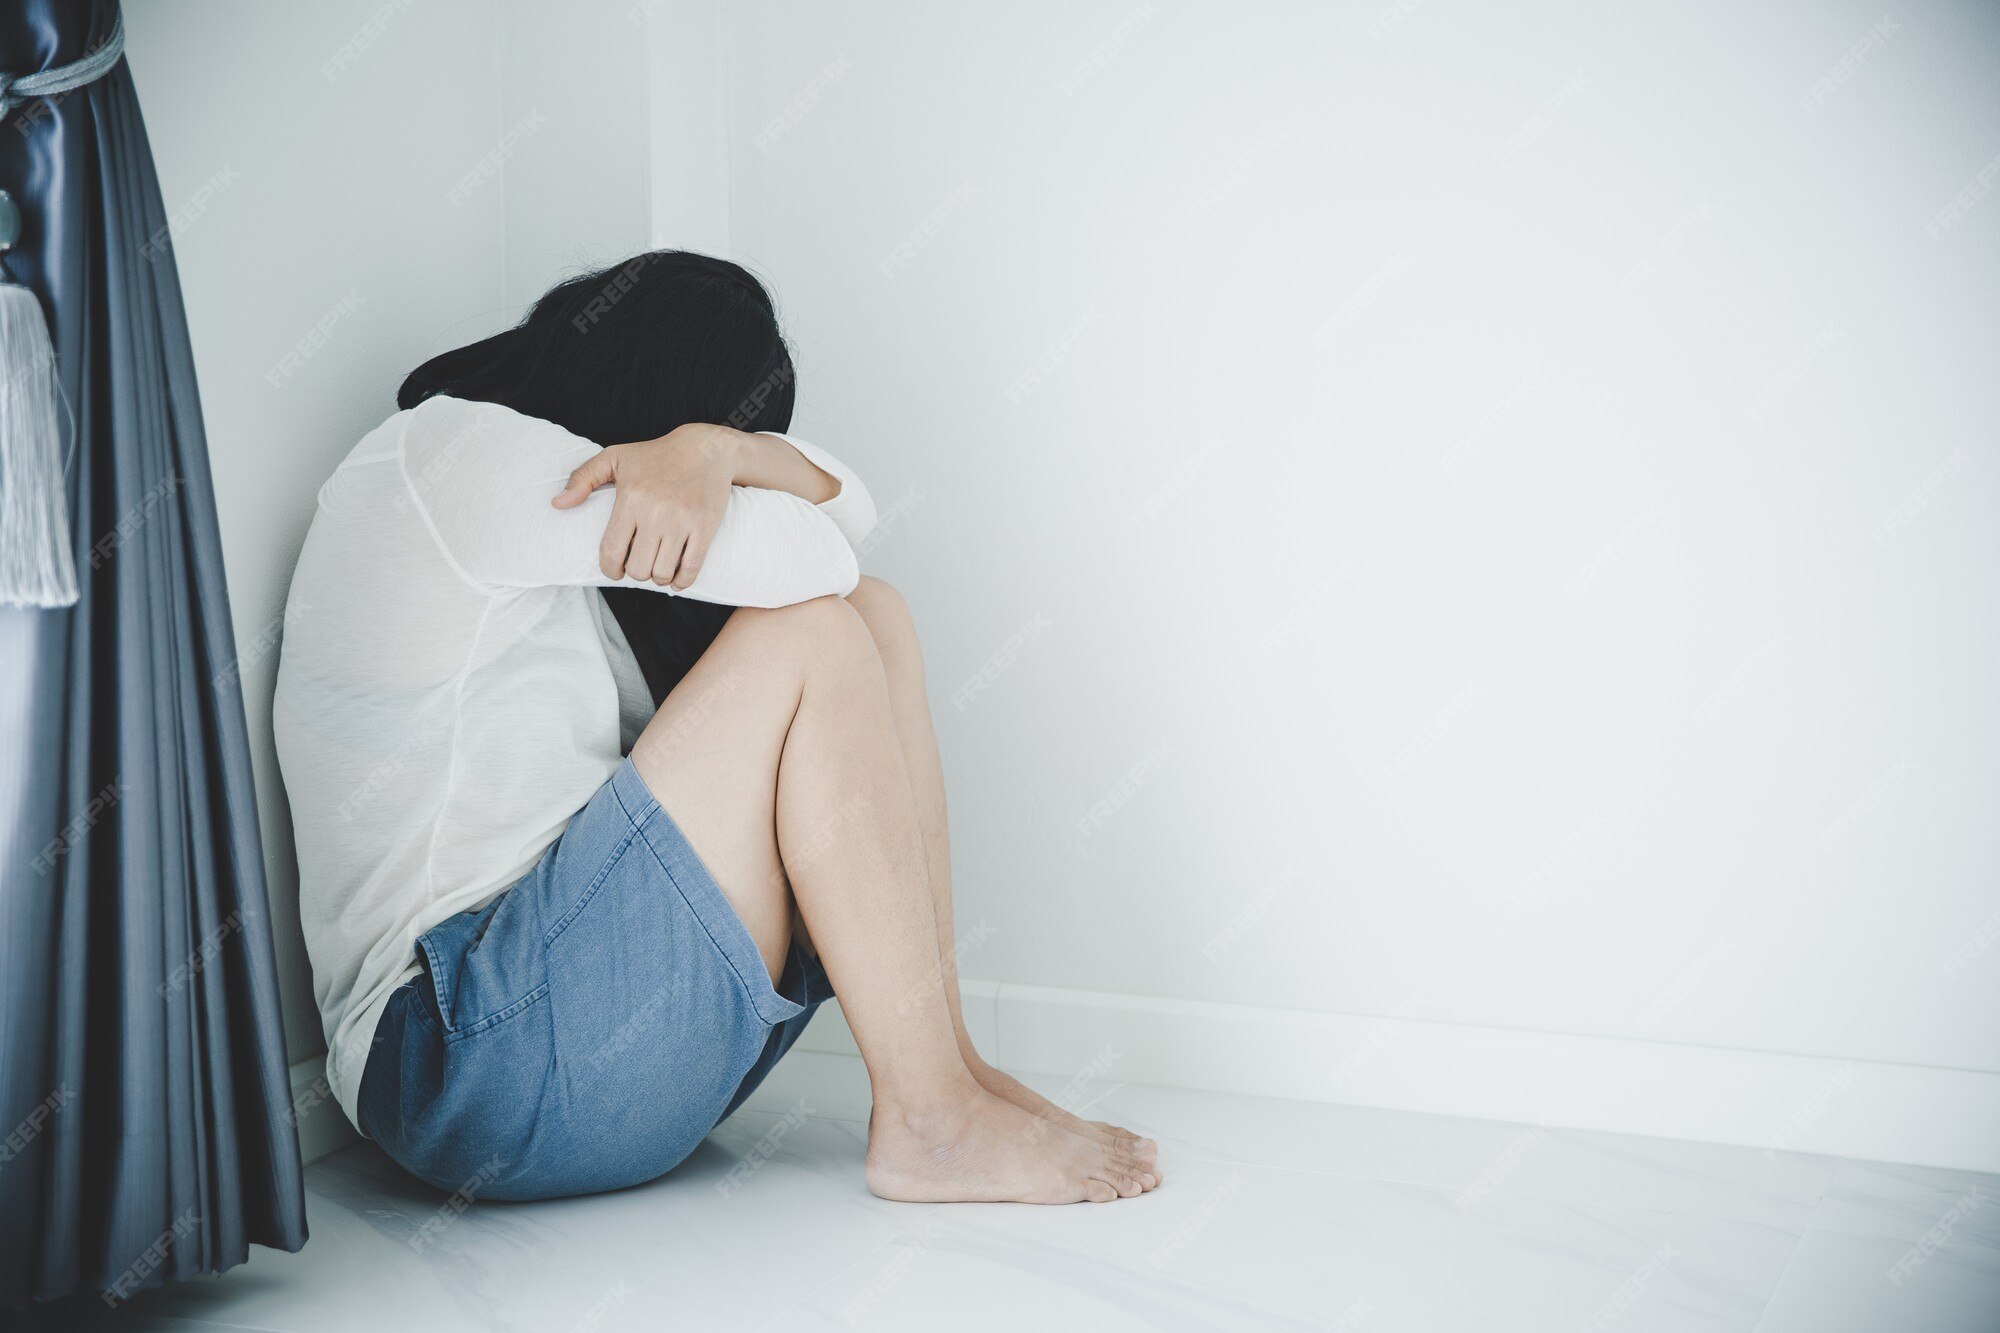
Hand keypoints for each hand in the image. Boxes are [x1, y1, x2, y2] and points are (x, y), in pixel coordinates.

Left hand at [552, 423, 742, 588]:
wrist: (705, 449)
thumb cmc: (655, 455)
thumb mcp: (615, 457)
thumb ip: (582, 478)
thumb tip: (558, 504)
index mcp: (631, 498)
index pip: (612, 551)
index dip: (610, 569)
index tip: (614, 570)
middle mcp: (656, 512)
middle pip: (638, 568)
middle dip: (635, 573)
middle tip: (638, 563)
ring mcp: (683, 521)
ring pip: (663, 572)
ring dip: (657, 577)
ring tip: (657, 567)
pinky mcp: (705, 526)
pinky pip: (691, 569)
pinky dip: (682, 582)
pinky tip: (676, 579)